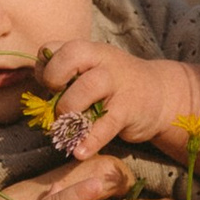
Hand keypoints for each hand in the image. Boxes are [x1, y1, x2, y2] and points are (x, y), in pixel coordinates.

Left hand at [33, 38, 188, 163]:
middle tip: (56, 101)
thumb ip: (67, 81)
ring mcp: (118, 83)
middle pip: (72, 55)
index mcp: (89, 51)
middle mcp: (103, 61)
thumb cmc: (115, 88)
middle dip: (54, 78)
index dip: (44, 68)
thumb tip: (39, 101)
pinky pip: (106, 123)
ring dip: (69, 109)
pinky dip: (91, 140)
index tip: (48, 87)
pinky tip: (79, 152)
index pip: (55, 48)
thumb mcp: (92, 75)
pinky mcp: (129, 109)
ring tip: (67, 127)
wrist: (160, 97)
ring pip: (88, 87)